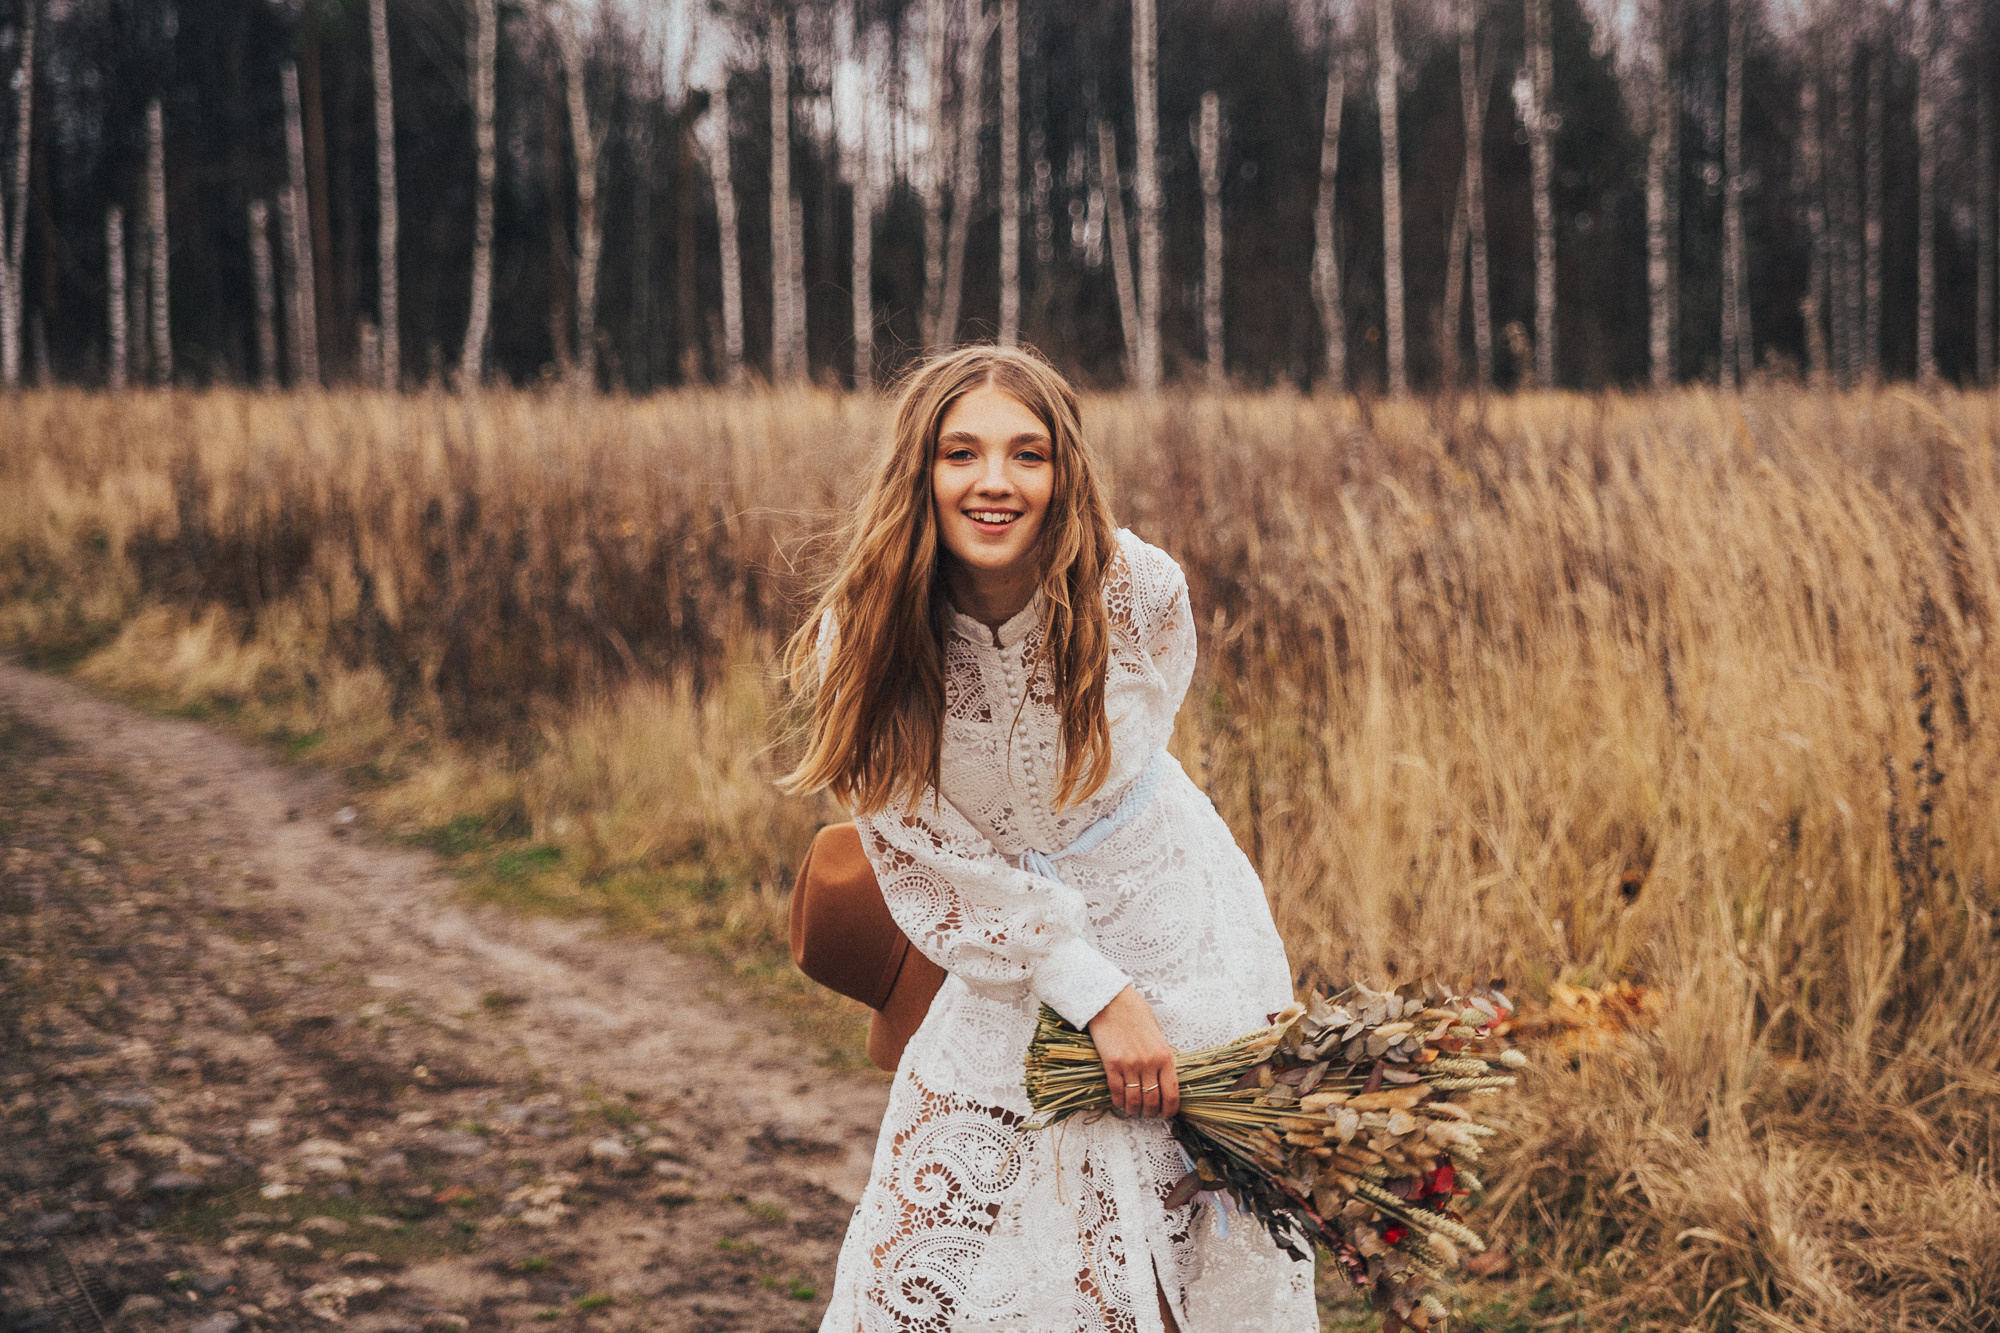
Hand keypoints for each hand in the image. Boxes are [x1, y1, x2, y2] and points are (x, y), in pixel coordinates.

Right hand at [1087, 986, 1179, 1118]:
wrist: (1111, 1000)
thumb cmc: (1135, 1012)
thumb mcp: (1156, 1033)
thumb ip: (1160, 1055)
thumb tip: (1162, 1076)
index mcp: (1165, 1055)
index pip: (1171, 1093)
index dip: (1169, 1110)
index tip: (1166, 1114)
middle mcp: (1149, 1063)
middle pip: (1152, 1100)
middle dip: (1151, 1112)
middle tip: (1148, 1113)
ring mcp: (1129, 1064)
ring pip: (1134, 1100)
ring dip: (1134, 1110)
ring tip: (1133, 1110)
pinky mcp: (1111, 1064)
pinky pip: (1116, 1091)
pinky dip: (1119, 1101)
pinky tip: (1120, 1102)